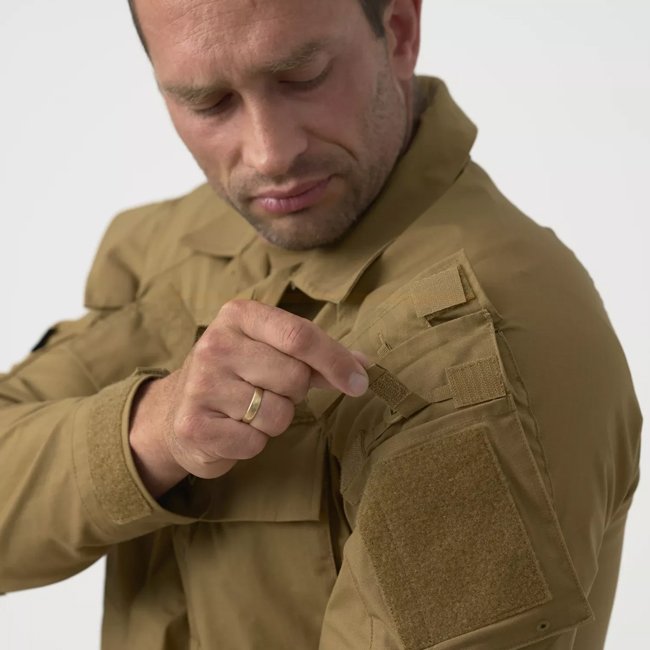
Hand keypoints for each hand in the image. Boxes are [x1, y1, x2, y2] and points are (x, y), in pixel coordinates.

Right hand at [129, 300, 368, 496]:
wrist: (175, 408)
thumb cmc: (238, 373)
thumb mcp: (272, 350)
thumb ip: (317, 355)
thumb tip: (364, 366)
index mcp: (239, 315)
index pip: (299, 335)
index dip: (336, 361)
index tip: (360, 382)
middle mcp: (215, 344)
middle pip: (294, 377)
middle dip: (295, 392)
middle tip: (272, 390)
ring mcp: (201, 384)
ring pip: (277, 414)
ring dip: (275, 419)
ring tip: (250, 409)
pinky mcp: (193, 424)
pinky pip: (254, 443)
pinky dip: (253, 442)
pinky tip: (234, 428)